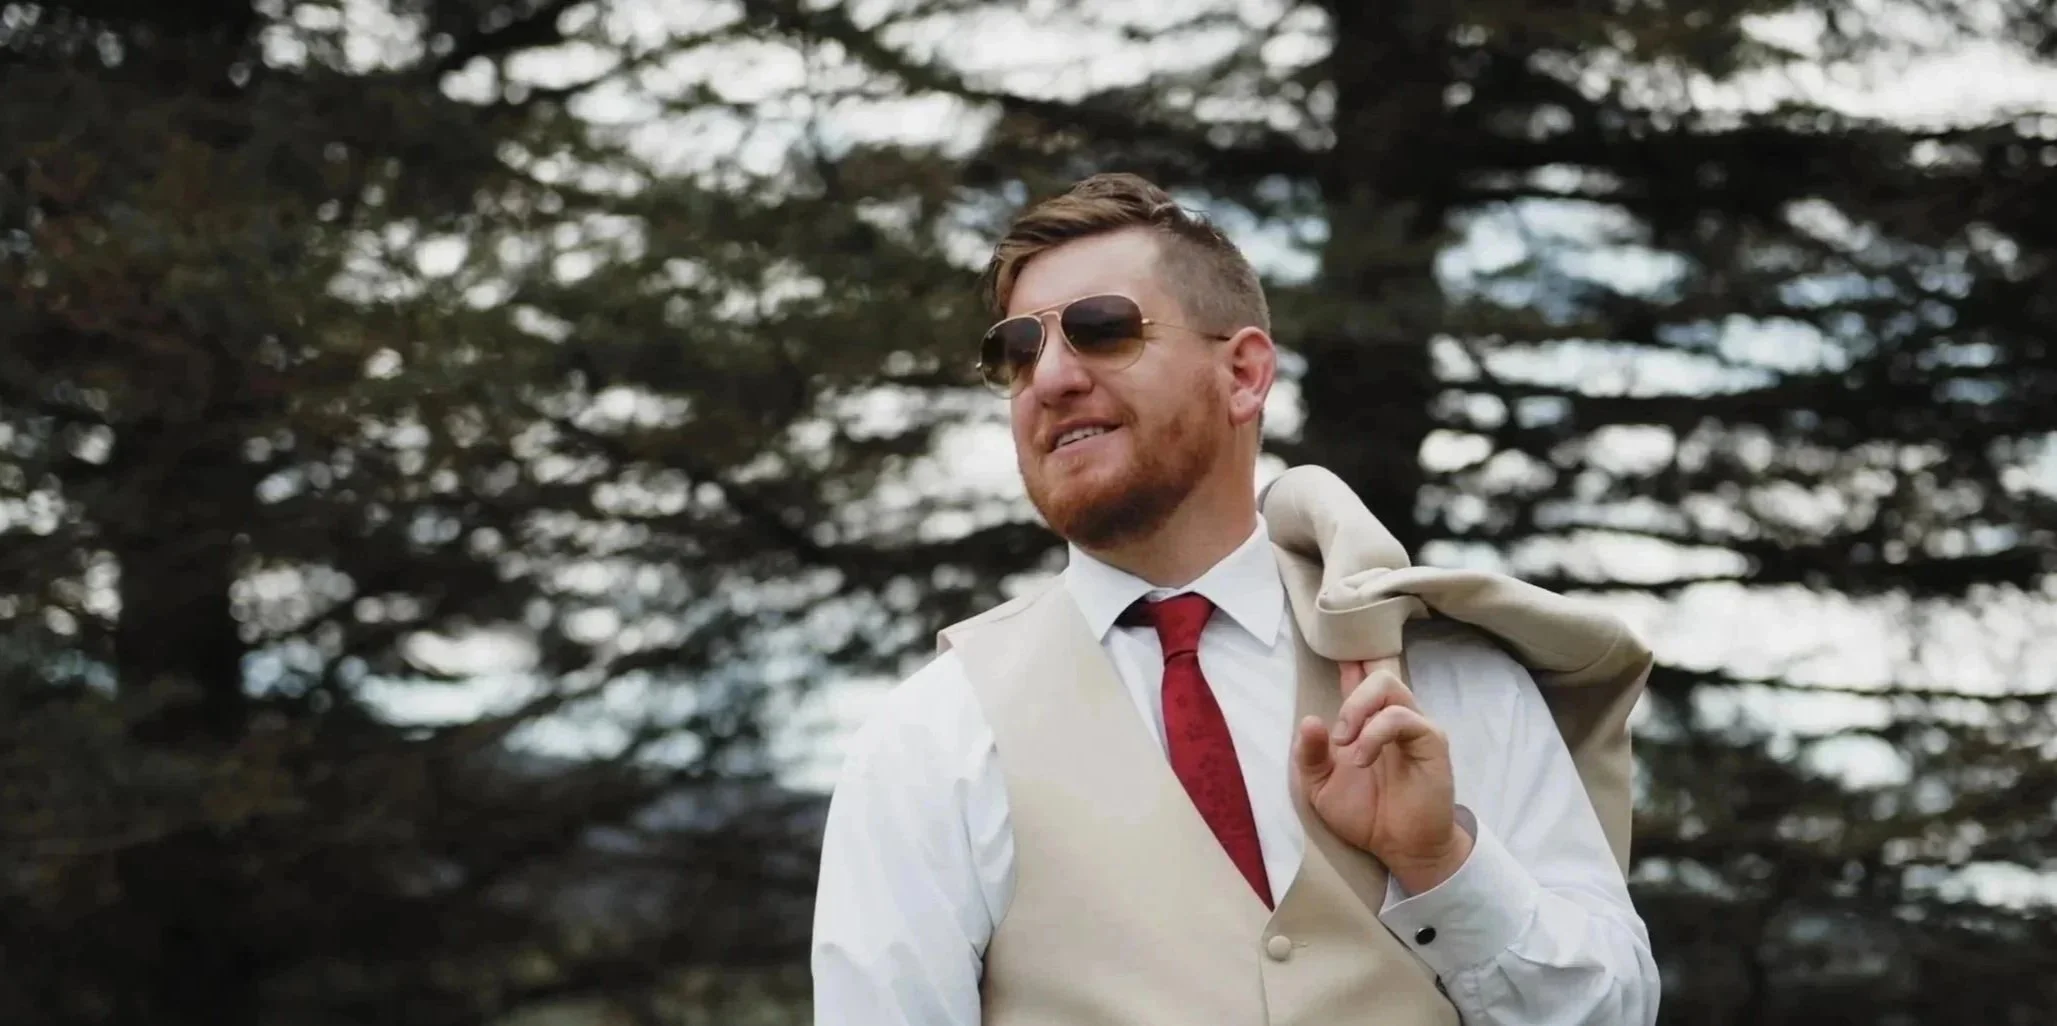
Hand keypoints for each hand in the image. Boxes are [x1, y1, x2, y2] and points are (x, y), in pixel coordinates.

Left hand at [1293, 660, 1472, 892]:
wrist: (1400, 848)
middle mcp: (1393, 716)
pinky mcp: (1431, 741)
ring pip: (1389, 684)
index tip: (1334, 647)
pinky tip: (1362, 758)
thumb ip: (1309, 755)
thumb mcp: (1321, 788)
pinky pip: (1402, 718)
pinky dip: (1375, 733)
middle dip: (1350, 693)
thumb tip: (1309, 720)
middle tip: (1337, 737)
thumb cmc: (1366, 816)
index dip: (1351, 658)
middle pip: (1378, 671)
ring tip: (1344, 745)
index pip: (1362, 676)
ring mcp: (1415, 725)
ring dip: (1357, 709)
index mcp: (1367, 722)